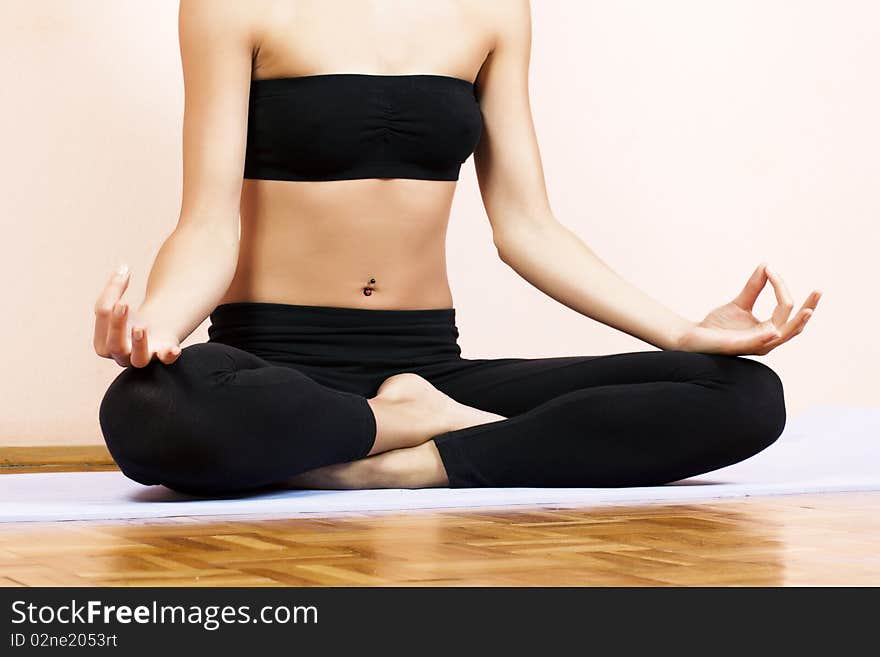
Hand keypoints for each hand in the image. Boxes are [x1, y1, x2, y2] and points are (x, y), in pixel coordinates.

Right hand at [93, 265, 181, 367]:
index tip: (123, 278)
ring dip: (139, 344)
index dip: (111, 297)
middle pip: (115, 344)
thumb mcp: (116, 302)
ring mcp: (142, 358)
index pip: (102, 320)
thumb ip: (115, 287)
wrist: (150, 332)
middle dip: (117, 324)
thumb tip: (123, 267)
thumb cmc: (126, 319)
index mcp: (102, 343)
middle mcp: (120, 356)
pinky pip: (165, 361)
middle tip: (123, 304)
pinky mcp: (162, 355)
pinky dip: (169, 356)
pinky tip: (173, 349)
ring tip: (140, 328)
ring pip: (138, 360)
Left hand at [676, 262, 820, 355]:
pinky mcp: (739, 348)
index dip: (781, 288)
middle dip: (808, 308)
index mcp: (768, 330)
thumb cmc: (717, 325)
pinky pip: (757, 344)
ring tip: (808, 310)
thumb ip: (754, 288)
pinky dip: (766, 338)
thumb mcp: (739, 303)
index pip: (785, 309)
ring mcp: (754, 345)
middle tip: (818, 291)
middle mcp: (766, 340)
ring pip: (783, 336)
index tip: (771, 271)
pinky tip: (774, 330)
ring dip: (796, 323)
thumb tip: (766, 266)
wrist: (694, 336)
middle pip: (794, 325)